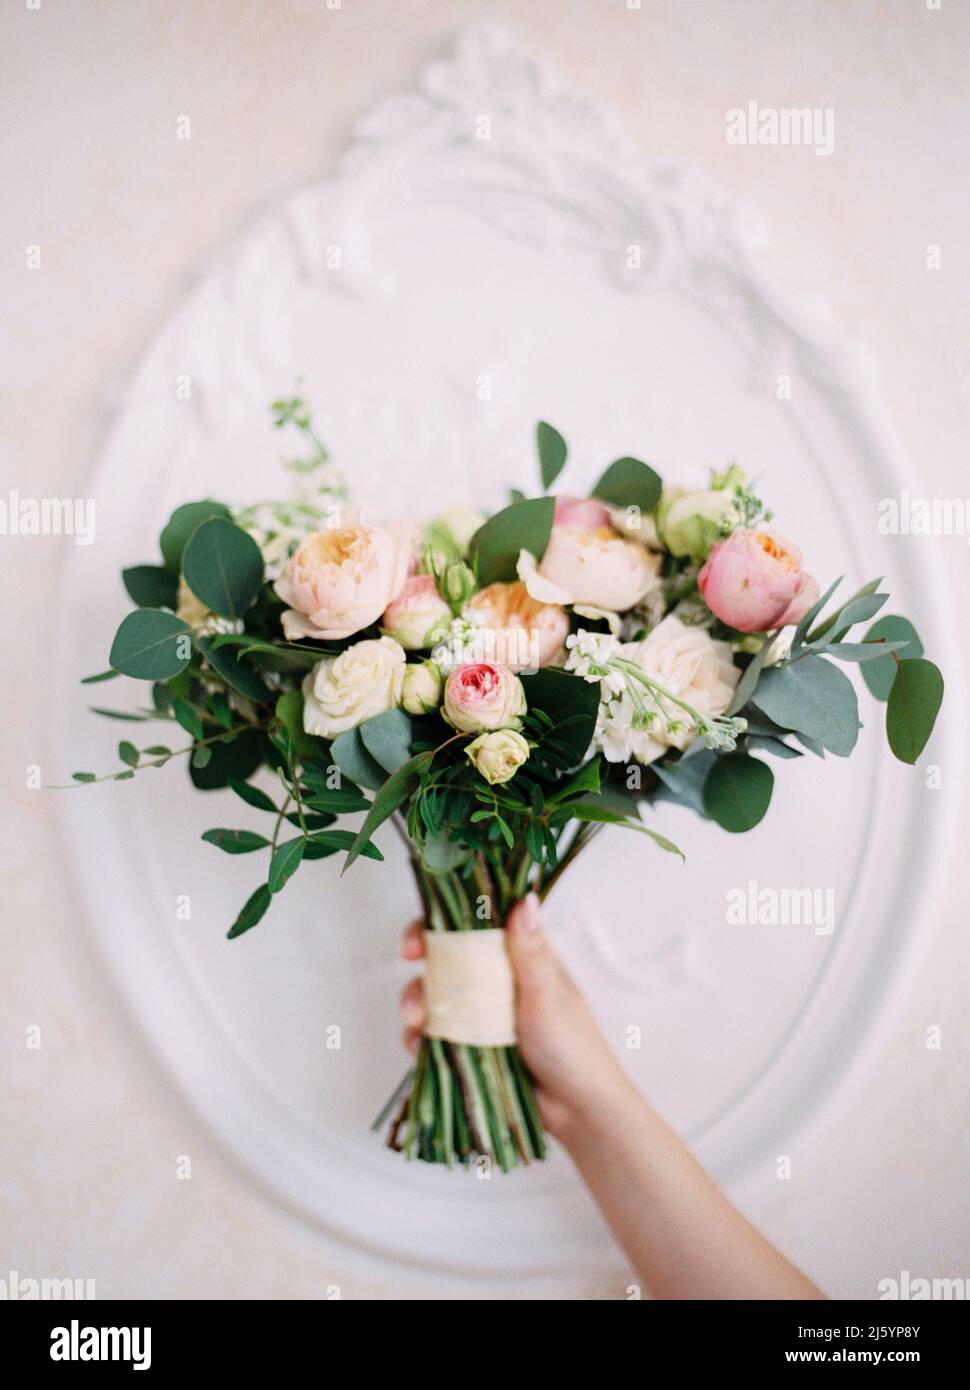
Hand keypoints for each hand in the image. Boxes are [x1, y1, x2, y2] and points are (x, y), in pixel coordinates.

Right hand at [400, 892, 633, 1137]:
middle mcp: (495, 982)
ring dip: (416, 1001)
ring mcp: (479, 1016)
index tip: (422, 932)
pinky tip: (417, 1044)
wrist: (575, 1109)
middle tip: (408, 961)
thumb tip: (524, 897)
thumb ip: (530, 949)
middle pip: (445, 958)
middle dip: (421, 959)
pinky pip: (433, 1037)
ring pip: (434, 997)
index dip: (443, 922)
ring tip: (415, 1019)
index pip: (475, 926)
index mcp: (518, 959)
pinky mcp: (468, 1047)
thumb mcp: (549, 993)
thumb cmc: (572, 1046)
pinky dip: (419, 1038)